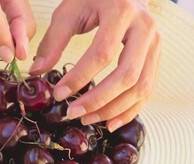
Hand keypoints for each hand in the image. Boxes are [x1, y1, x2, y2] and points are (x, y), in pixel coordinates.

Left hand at [29, 0, 160, 131]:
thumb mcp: (69, 11)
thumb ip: (53, 41)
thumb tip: (37, 72)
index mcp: (122, 12)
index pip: (102, 54)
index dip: (80, 78)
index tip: (59, 94)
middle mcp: (145, 28)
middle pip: (127, 75)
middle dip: (99, 100)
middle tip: (73, 113)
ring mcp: (155, 43)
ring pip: (141, 86)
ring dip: (114, 109)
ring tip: (88, 120)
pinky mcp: (157, 56)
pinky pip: (149, 88)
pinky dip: (131, 109)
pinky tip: (111, 121)